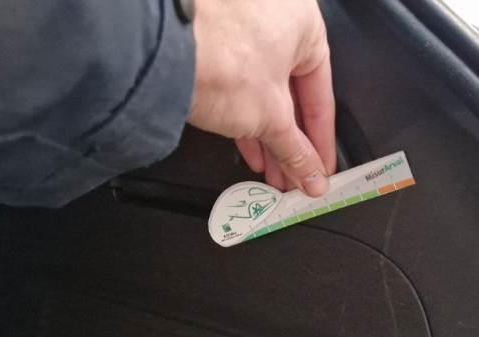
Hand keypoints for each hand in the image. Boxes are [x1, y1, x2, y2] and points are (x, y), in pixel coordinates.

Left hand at [188, 0, 335, 196]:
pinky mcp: (211, 43)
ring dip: (269, 138)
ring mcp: (241, 27)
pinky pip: (240, 87)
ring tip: (272, 172)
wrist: (158, 50)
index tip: (319, 170)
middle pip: (291, 96)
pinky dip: (246, 119)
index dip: (320, 142)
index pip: (321, 96)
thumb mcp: (272, 118)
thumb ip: (296, 151)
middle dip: (291, 144)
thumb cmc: (220, 59)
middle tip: (295, 176)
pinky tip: (250, 150)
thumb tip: (310, 174)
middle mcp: (275, 17)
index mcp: (305, 23)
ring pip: (264, 93)